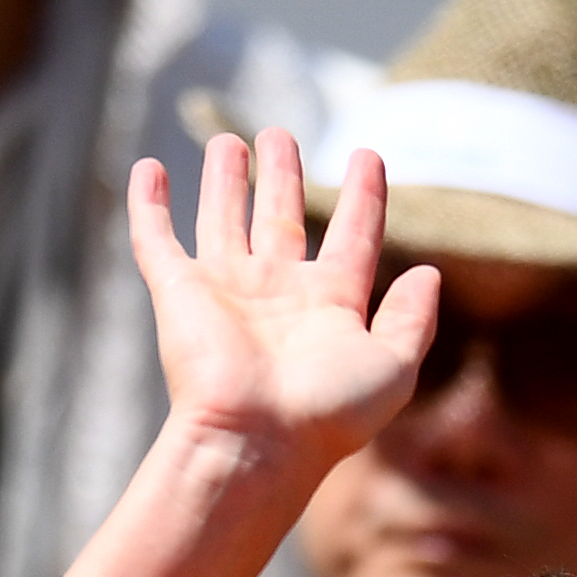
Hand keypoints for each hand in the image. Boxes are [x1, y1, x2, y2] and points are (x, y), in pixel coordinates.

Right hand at [129, 128, 436, 475]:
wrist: (257, 441)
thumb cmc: (327, 414)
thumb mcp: (392, 367)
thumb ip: (413, 320)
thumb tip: (429, 272)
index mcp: (329, 307)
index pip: (352, 237)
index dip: (363, 196)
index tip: (368, 156)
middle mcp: (277, 294)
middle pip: (280, 218)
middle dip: (281, 176)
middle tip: (280, 135)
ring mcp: (226, 291)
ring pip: (223, 220)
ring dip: (225, 181)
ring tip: (229, 142)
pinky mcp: (179, 293)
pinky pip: (157, 240)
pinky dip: (148, 206)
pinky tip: (147, 169)